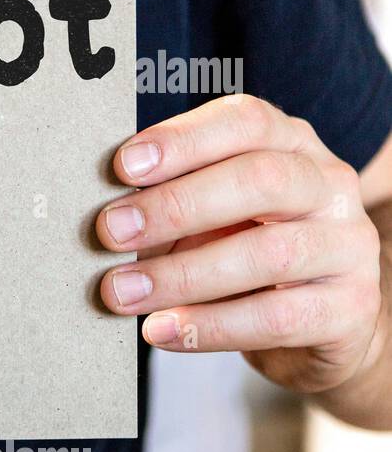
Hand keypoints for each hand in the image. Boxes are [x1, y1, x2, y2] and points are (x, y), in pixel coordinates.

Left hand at [96, 94, 384, 394]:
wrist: (317, 326)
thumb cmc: (241, 253)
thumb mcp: (207, 216)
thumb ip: (166, 202)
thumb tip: (102, 215)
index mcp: (290, 144)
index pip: (246, 121)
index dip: (182, 140)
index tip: (121, 167)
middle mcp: (328, 185)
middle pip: (261, 179)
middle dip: (177, 205)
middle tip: (110, 232)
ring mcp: (348, 246)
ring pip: (269, 252)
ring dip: (182, 274)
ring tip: (122, 293)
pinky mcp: (349, 309)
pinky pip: (278, 318)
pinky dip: (211, 326)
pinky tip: (161, 330)